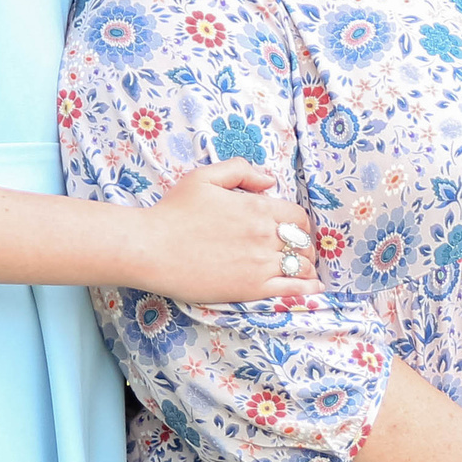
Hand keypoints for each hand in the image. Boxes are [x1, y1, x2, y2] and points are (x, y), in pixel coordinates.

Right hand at [134, 160, 323, 304]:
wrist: (151, 248)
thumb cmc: (173, 211)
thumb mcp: (203, 177)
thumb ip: (240, 170)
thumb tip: (270, 180)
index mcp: (256, 207)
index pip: (297, 216)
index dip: (298, 222)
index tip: (290, 228)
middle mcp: (264, 235)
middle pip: (303, 241)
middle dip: (303, 244)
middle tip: (294, 250)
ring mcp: (260, 264)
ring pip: (302, 266)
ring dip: (306, 266)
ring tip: (301, 269)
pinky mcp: (252, 289)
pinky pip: (293, 290)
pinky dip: (307, 289)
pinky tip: (310, 289)